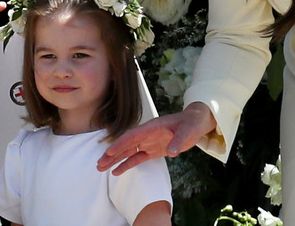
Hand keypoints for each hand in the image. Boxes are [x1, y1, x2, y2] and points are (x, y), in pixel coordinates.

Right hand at [97, 102, 215, 174]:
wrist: (195, 123)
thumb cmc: (190, 124)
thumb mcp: (188, 131)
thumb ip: (179, 140)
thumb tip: (172, 152)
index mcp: (151, 127)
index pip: (132, 136)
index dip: (120, 144)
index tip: (109, 152)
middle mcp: (146, 135)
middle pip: (126, 145)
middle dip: (112, 154)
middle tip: (99, 164)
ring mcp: (148, 143)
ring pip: (128, 152)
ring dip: (115, 160)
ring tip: (101, 168)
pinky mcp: (152, 150)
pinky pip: (137, 158)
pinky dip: (127, 164)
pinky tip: (116, 171)